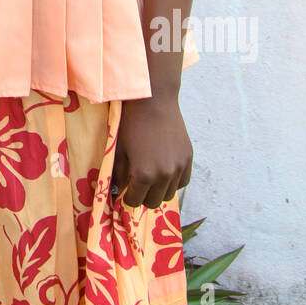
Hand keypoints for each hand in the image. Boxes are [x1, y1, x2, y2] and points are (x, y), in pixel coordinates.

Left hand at [111, 93, 191, 210]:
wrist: (154, 101)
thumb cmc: (131, 124)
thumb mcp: (119, 150)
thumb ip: (118, 175)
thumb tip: (117, 191)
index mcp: (143, 175)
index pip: (134, 202)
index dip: (127, 197)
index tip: (125, 190)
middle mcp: (164, 175)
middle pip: (153, 202)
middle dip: (142, 196)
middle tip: (136, 185)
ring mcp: (178, 168)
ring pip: (168, 194)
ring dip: (158, 190)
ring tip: (150, 177)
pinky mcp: (188, 159)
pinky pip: (182, 182)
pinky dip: (173, 182)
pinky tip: (164, 171)